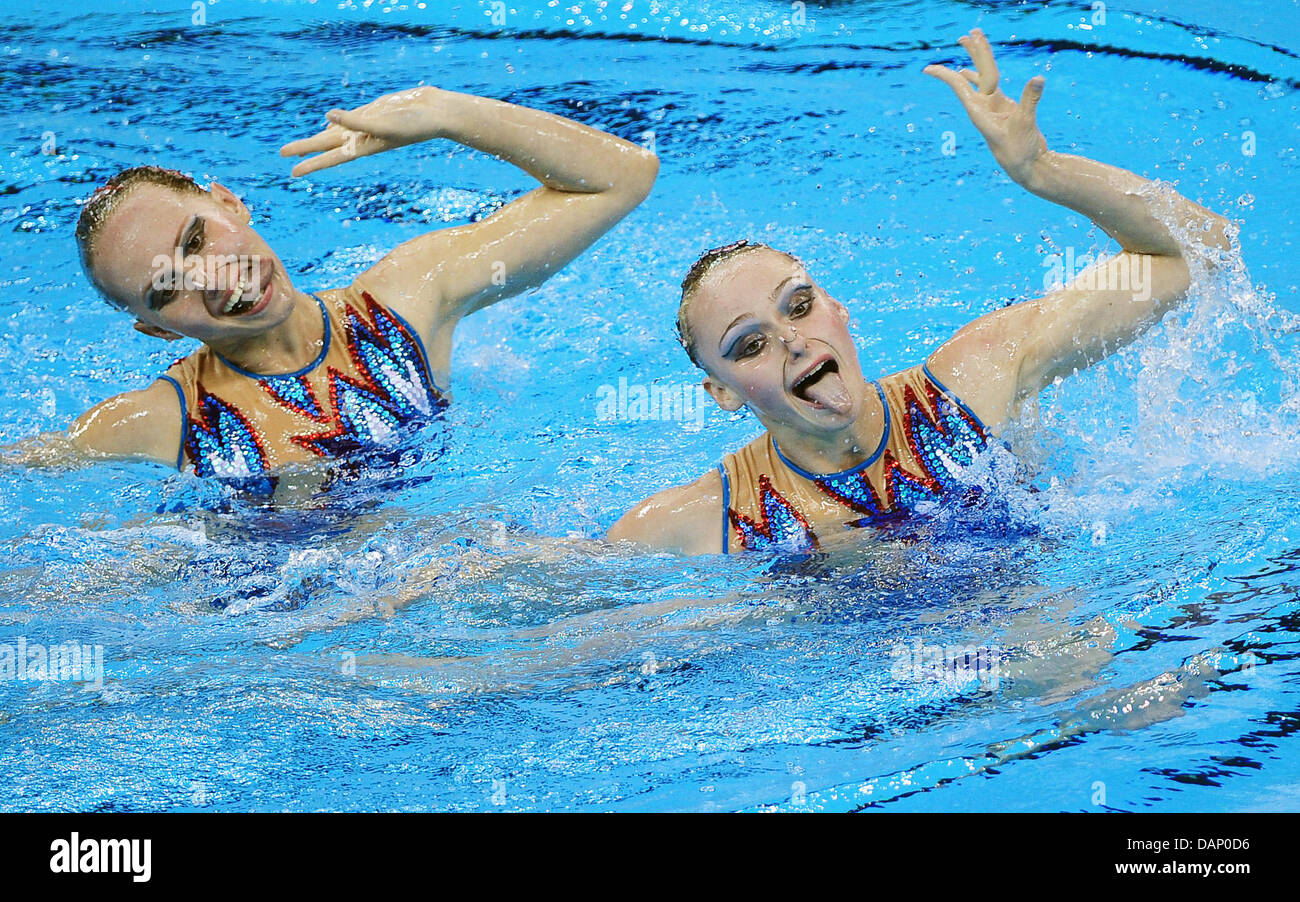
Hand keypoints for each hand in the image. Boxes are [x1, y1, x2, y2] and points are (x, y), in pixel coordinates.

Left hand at [279, 86, 446, 176]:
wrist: (434, 113)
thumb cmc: (413, 124)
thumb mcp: (382, 123)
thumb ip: (354, 121)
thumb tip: (328, 115)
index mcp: (363, 146)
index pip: (330, 157)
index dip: (310, 164)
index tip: (292, 173)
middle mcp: (361, 137)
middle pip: (326, 145)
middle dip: (305, 149)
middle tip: (283, 154)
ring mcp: (365, 124)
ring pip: (335, 132)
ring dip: (318, 139)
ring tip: (301, 145)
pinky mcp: (373, 111)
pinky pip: (348, 117)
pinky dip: (336, 121)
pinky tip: (329, 121)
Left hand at [924, 28, 1048, 184]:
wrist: (1027, 167)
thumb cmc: (1020, 151)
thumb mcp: (1025, 124)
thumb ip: (1030, 101)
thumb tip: (1038, 78)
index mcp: (980, 111)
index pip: (961, 86)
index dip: (945, 76)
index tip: (927, 69)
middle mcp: (985, 106)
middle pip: (978, 73)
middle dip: (973, 53)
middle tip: (965, 34)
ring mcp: (995, 106)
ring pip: (986, 76)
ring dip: (979, 59)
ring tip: (970, 40)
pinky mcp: (1005, 108)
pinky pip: (992, 86)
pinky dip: (985, 75)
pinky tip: (971, 71)